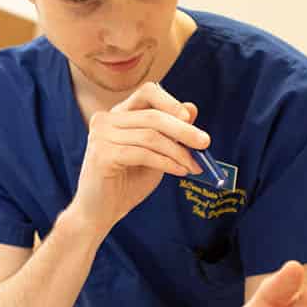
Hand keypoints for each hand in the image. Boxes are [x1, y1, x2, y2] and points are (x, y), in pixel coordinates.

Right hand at [70, 82, 208, 232]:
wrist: (100, 213)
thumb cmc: (127, 184)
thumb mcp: (155, 155)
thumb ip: (170, 133)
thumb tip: (192, 108)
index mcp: (118, 114)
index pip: (147, 92)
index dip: (170, 102)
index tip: (189, 118)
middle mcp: (106, 120)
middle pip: (153, 116)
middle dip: (183, 130)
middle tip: (205, 143)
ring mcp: (101, 136)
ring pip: (151, 136)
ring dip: (178, 152)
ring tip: (194, 166)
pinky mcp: (102, 154)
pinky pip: (143, 154)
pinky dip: (166, 163)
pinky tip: (180, 172)